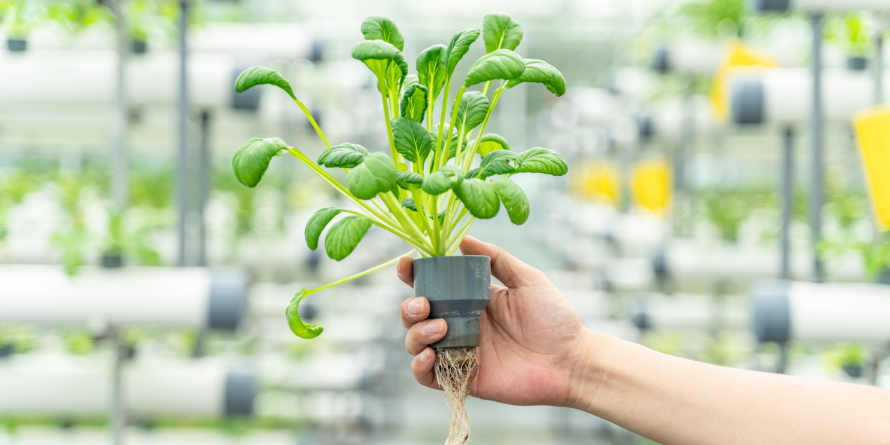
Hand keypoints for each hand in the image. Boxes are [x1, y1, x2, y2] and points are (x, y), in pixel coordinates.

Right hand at [397, 236, 593, 407]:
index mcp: (470, 299)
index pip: (431, 285)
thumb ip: (497, 259)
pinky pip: (428, 377)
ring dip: (416, 334)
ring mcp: (459, 352)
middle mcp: (459, 324)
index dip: (412, 274)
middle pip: (415, 315)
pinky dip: (420, 367)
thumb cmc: (554, 317)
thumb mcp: (527, 279)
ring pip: (416, 343)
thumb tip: (464, 238)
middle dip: (409, 307)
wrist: (570, 359)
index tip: (406, 264)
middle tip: (424, 304)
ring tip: (439, 330)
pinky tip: (430, 357)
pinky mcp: (464, 378)